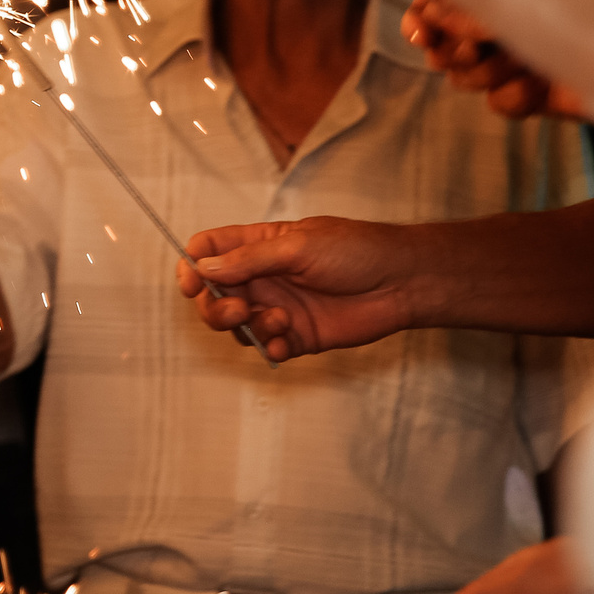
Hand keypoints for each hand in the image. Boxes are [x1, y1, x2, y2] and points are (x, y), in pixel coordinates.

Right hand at [174, 217, 419, 360]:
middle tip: (238, 309)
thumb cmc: (355, 251)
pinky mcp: (297, 335)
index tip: (191, 284)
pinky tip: (285, 342)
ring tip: (279, 321)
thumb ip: (249, 259)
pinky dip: (269, 347)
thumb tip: (204, 267)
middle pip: (214, 294)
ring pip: (238, 324)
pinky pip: (267, 346)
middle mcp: (264, 276)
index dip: (192, 266)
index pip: (209, 251)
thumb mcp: (298, 246)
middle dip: (215, 306)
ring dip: (248, 326)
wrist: (402, 283)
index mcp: (259, 246)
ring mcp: (279, 306)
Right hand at [403, 0, 583, 118]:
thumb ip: (476, 2)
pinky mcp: (541, 91)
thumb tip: (439, 14)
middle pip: (446, 39)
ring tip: (519, 63)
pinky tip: (538, 87)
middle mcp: (510, 16)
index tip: (420, 33)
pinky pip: (500, 103)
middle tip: (470, 51)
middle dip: (453, 49)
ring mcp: (524, 55)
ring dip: (488, 72)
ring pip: (468, 75)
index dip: (423, 16)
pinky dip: (515, 97)